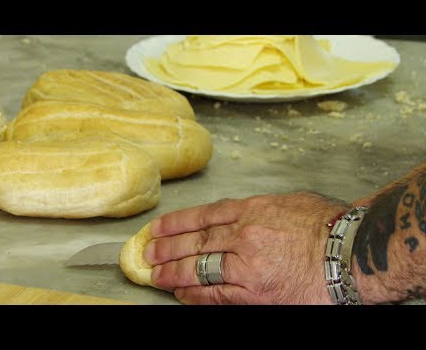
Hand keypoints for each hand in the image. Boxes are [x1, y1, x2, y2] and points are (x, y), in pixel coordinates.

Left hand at [144, 192, 349, 304]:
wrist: (350, 254)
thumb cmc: (326, 226)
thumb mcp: (290, 202)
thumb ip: (260, 208)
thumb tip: (239, 214)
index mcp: (252, 211)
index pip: (204, 216)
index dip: (177, 223)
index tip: (158, 228)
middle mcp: (244, 237)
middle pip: (196, 243)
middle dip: (167, 248)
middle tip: (148, 253)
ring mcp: (247, 267)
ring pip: (200, 270)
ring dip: (174, 274)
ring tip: (155, 276)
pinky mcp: (256, 294)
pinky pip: (218, 296)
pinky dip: (197, 296)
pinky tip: (182, 296)